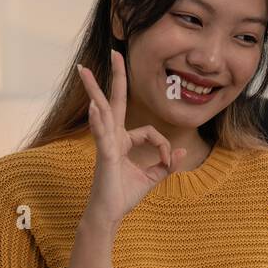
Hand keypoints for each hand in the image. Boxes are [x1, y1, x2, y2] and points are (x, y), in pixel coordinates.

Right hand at [77, 50, 185, 225]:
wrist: (109, 214)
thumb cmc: (124, 195)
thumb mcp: (152, 177)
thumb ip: (167, 164)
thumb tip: (182, 152)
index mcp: (123, 141)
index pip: (150, 132)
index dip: (165, 147)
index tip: (169, 162)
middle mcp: (113, 138)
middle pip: (114, 102)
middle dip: (115, 77)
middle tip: (114, 53)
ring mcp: (106, 144)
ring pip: (102, 111)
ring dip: (94, 89)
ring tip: (84, 70)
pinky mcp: (105, 155)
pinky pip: (101, 134)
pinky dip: (98, 120)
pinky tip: (95, 106)